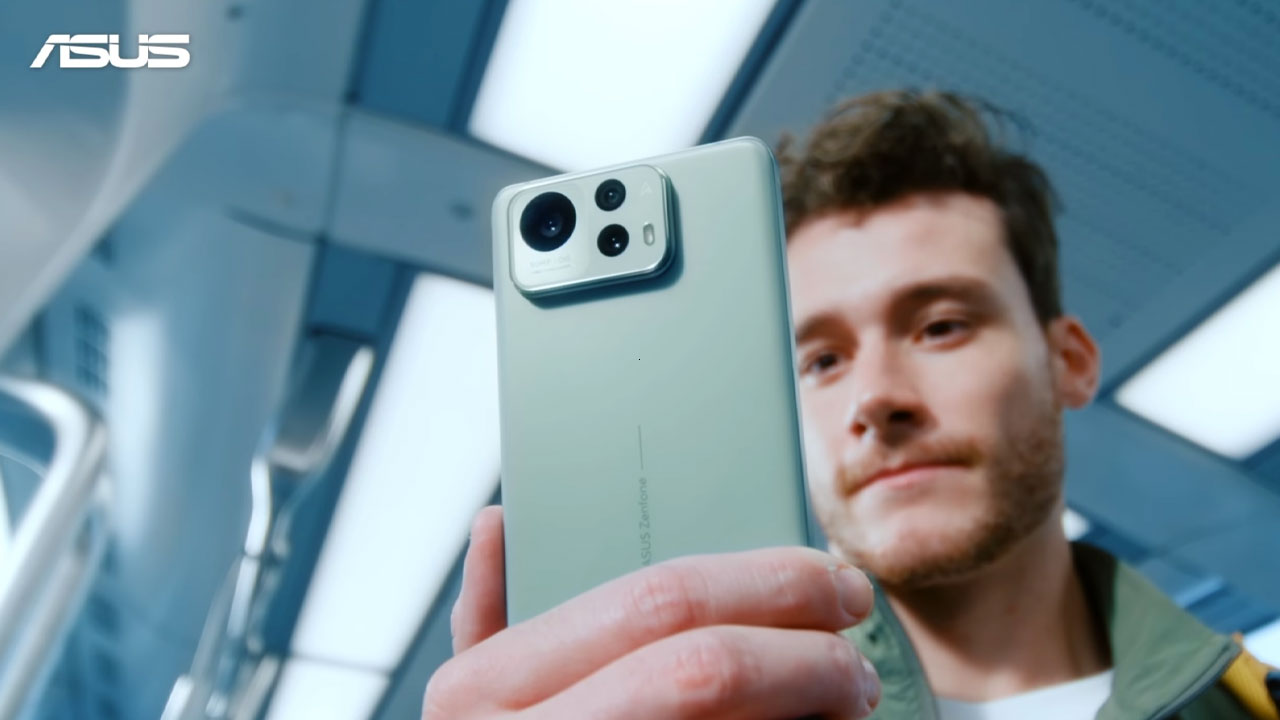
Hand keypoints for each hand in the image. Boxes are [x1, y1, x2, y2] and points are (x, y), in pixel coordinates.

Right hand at [423, 506, 881, 718]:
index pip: (656, 602)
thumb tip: (497, 521)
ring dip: (813, 711)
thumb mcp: (472, 706)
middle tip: (856, 658)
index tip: (831, 583)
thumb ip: (485, 623)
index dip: (768, 584)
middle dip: (808, 654)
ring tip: (845, 704)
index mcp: (479, 691)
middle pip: (707, 668)